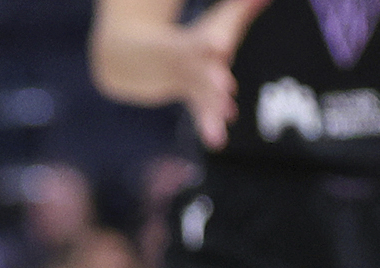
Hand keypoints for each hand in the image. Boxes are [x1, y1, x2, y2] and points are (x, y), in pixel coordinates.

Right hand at [177, 0, 270, 147]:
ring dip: (211, 114)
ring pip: (200, 100)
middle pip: (201, 74)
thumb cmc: (190, 39)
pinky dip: (210, 127)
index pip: (201, 44)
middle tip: (226, 89)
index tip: (220, 47)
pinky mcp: (192, 100)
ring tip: (218, 134)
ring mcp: (188, 86)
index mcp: (195, 44)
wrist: (137, 60)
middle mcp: (190, 66)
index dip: (209, 45)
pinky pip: (201, 115)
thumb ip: (243, 8)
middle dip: (213, 82)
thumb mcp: (216, 21)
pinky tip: (217, 141)